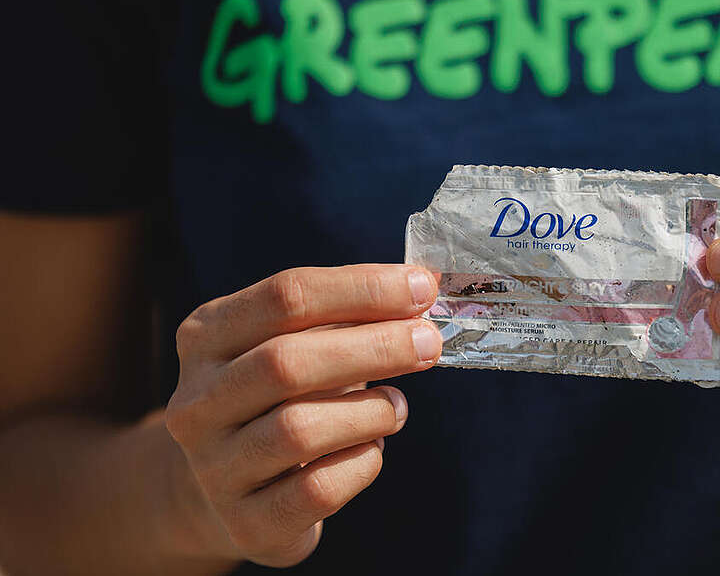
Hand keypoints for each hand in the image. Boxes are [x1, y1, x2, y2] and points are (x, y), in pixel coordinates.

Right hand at [165, 264, 440, 565]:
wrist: (232, 491)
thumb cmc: (283, 397)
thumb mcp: (299, 344)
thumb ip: (348, 316)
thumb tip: (419, 291)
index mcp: (205, 337)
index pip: (285, 297)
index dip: (362, 289)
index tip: (421, 288)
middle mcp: (196, 401)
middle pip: (285, 361)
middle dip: (374, 346)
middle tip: (430, 343)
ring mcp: (213, 468)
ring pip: (298, 430)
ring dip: (370, 411)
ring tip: (397, 406)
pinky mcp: (247, 524)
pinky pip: (317, 490)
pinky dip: (363, 463)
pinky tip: (372, 448)